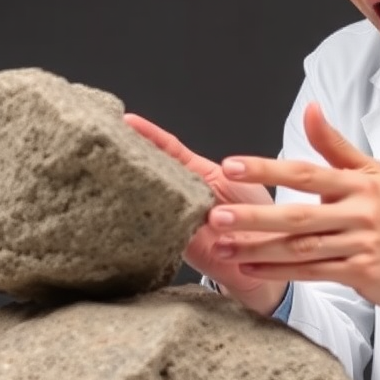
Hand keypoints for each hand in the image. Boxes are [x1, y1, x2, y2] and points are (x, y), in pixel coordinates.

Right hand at [123, 113, 287, 314]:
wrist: (270, 259)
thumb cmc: (259, 216)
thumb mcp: (242, 184)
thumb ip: (219, 173)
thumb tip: (196, 166)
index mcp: (200, 173)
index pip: (170, 149)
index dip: (149, 134)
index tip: (127, 120)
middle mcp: (185, 194)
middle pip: (152, 172)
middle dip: (132, 158)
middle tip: (109, 144)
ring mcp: (179, 219)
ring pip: (152, 198)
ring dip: (136, 185)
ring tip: (114, 170)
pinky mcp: (180, 246)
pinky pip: (162, 229)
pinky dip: (152, 220)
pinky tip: (134, 208)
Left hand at [206, 104, 379, 332]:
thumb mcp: (373, 173)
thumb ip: (335, 146)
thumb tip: (311, 110)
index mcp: (358, 183)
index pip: (305, 172)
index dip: (267, 169)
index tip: (232, 167)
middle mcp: (359, 212)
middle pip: (298, 214)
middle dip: (254, 215)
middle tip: (217, 214)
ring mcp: (359, 245)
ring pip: (301, 247)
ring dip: (259, 247)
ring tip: (224, 245)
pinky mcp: (359, 273)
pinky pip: (312, 273)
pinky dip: (279, 271)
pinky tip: (251, 267)